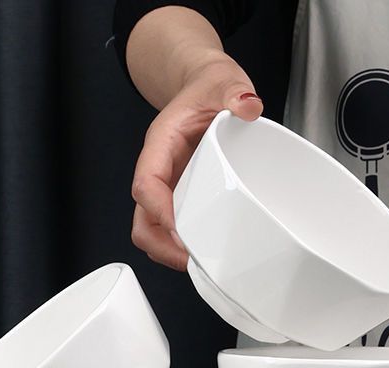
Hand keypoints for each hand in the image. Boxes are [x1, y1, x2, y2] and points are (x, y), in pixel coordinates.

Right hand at [130, 55, 262, 269]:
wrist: (205, 88)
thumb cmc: (208, 89)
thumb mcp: (224, 81)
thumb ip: (234, 91)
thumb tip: (247, 106)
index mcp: (160, 144)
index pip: (146, 184)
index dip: (160, 211)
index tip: (181, 230)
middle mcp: (158, 170)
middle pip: (142, 219)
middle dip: (161, 245)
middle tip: (191, 260)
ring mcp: (168, 188)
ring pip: (151, 230)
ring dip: (169, 252)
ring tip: (198, 264)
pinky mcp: (180, 197)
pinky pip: (170, 229)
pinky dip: (180, 246)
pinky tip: (203, 253)